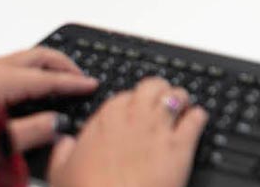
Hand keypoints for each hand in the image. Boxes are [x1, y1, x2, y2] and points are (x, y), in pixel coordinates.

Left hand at [0, 47, 97, 152]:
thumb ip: (32, 132)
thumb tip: (58, 123)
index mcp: (1, 81)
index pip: (47, 79)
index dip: (72, 82)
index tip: (92, 85)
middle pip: (38, 56)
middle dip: (63, 63)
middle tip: (81, 75)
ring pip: (25, 58)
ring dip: (47, 64)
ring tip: (62, 76)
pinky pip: (13, 65)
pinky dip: (32, 69)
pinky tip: (32, 83)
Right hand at [47, 77, 207, 186]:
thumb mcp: (61, 172)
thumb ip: (63, 151)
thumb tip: (63, 143)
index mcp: (107, 118)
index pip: (124, 95)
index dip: (131, 103)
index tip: (134, 110)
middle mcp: (134, 117)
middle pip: (153, 86)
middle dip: (158, 92)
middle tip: (161, 102)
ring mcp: (159, 129)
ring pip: (176, 95)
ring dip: (180, 100)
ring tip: (182, 107)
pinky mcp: (180, 146)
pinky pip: (196, 119)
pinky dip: (199, 117)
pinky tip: (198, 120)